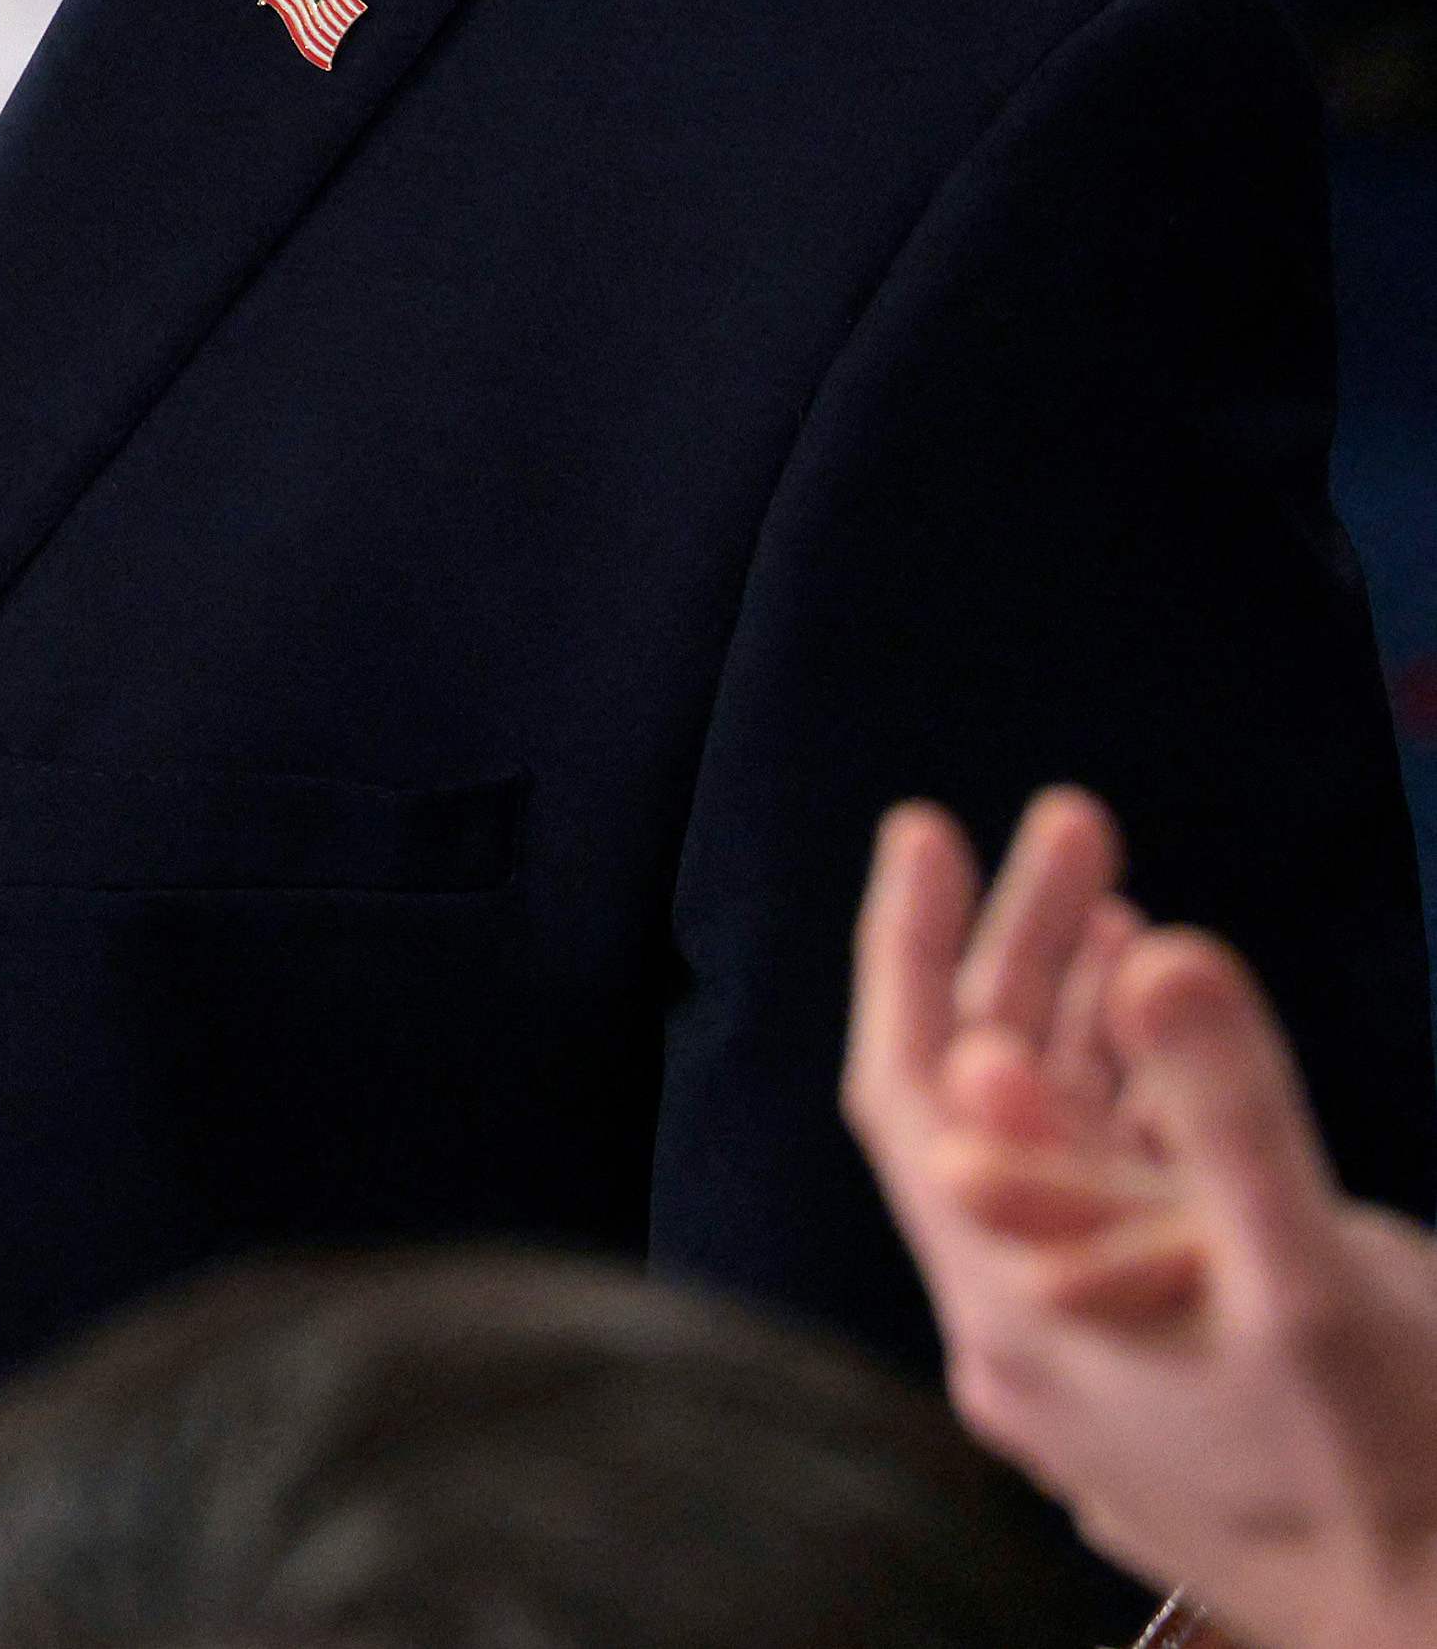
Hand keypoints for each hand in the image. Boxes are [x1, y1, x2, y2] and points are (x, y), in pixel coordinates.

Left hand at [848, 789, 1436, 1648]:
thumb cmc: (1395, 1479)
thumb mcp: (1314, 1284)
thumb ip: (1229, 1116)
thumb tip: (1163, 950)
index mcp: (1013, 1307)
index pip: (912, 1091)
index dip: (912, 947)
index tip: (929, 825)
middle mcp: (1019, 1333)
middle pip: (979, 1106)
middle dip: (1020, 955)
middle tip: (1074, 821)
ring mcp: (1088, 1359)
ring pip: (1053, 1157)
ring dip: (1079, 1026)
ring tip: (1120, 898)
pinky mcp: (1161, 1378)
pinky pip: (1114, 1214)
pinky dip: (1132, 1114)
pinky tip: (1170, 1039)